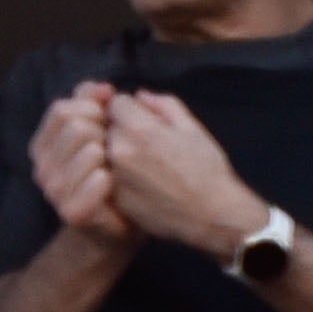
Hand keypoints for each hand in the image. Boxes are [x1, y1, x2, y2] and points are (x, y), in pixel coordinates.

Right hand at [28, 87, 132, 248]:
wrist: (120, 223)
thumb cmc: (113, 171)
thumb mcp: (102, 130)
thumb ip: (95, 103)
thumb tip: (103, 87)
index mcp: (43, 144)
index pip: (63, 108)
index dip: (94, 109)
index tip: (110, 120)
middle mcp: (42, 166)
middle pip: (76, 126)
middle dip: (105, 131)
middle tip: (117, 148)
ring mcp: (54, 191)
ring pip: (90, 150)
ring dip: (113, 155)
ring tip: (118, 167)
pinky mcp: (72, 212)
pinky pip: (99, 180)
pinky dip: (114, 178)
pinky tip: (116, 184)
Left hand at [99, 90, 268, 262]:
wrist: (212, 215)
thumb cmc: (208, 170)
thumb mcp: (194, 129)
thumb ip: (165, 105)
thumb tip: (140, 96)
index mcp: (139, 127)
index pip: (115, 103)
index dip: (130, 109)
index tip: (144, 120)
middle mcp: (118, 149)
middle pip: (103, 126)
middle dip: (118, 129)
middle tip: (144, 143)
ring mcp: (111, 175)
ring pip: (100, 152)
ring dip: (114, 152)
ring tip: (142, 164)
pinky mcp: (111, 197)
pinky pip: (104, 176)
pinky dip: (116, 175)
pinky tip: (140, 182)